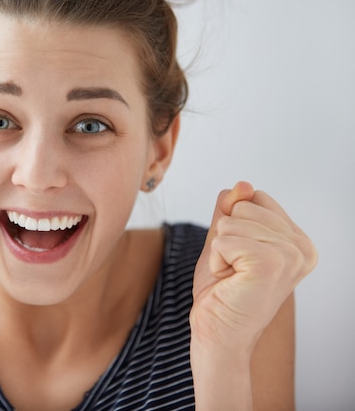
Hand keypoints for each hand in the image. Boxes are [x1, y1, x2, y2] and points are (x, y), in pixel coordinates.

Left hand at [191, 182, 316, 353]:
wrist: (218, 334)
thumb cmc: (222, 291)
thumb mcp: (224, 240)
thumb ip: (231, 211)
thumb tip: (242, 184)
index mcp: (297, 240)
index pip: (256, 197)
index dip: (234, 223)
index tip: (240, 256)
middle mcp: (302, 247)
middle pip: (244, 204)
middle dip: (226, 236)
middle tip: (234, 269)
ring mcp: (290, 255)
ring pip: (231, 220)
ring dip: (220, 249)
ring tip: (232, 276)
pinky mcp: (270, 263)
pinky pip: (223, 238)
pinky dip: (216, 259)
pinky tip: (229, 281)